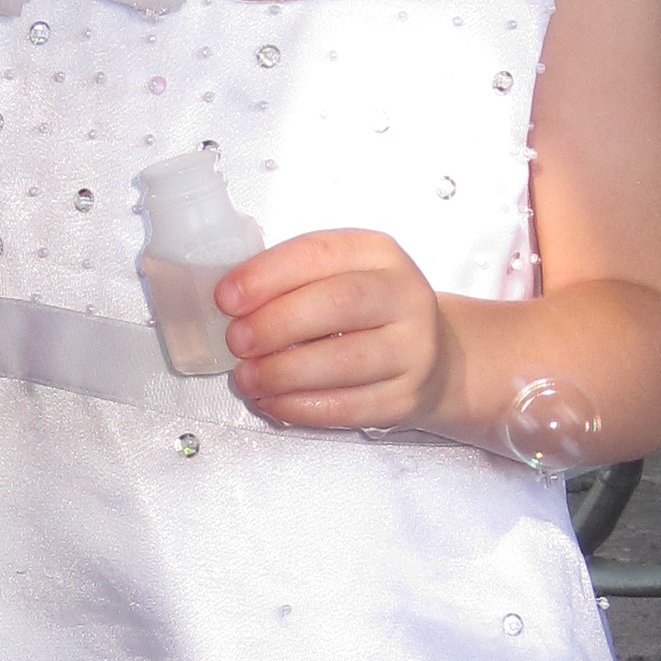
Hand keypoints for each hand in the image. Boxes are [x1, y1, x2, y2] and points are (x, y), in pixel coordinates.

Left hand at [217, 230, 454, 431]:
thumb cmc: (370, 313)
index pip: (321, 253)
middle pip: (340, 304)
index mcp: (380, 255)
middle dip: (276, 323)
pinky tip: (272, 402)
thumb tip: (233, 304)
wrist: (434, 357)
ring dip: (284, 372)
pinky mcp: (406, 398)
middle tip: (236, 341)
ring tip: (247, 377)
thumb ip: (293, 282)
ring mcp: (413, 350)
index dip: (267, 275)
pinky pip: (349, 407)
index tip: (226, 297)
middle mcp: (404, 297)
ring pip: (346, 361)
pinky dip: (301, 407)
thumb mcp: (341, 276)